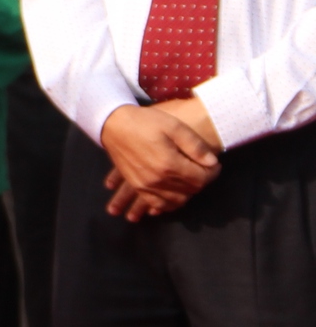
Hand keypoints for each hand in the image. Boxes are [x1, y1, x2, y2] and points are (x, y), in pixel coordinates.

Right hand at [98, 102, 219, 219]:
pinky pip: (156, 204)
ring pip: (176, 201)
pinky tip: (173, 196)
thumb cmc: (144, 122)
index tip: (213, 164)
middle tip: (202, 168)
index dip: (212, 172)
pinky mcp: (137, 186)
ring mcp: (145, 185)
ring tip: (189, 179)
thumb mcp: (173, 126)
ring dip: (187, 193)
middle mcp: (157, 180)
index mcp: (169, 164)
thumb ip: (195, 145)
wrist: (113, 124)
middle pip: (190, 190)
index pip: (201, 178)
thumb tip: (212, 162)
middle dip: (201, 181)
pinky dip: (168, 204)